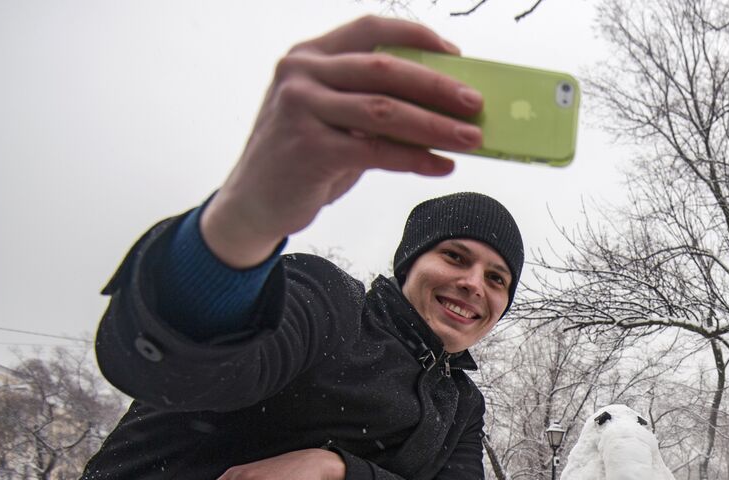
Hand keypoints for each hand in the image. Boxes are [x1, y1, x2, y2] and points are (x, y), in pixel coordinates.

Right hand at [202, 16, 483, 266]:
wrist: (253, 202)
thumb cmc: (302, 156)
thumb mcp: (330, 118)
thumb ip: (369, 103)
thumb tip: (440, 106)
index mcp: (309, 55)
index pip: (369, 29)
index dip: (415, 37)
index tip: (454, 54)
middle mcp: (302, 74)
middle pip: (384, 69)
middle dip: (437, 86)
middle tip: (476, 101)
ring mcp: (302, 110)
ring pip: (385, 111)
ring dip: (436, 125)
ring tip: (471, 138)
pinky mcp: (310, 150)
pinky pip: (377, 152)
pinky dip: (416, 159)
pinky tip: (441, 166)